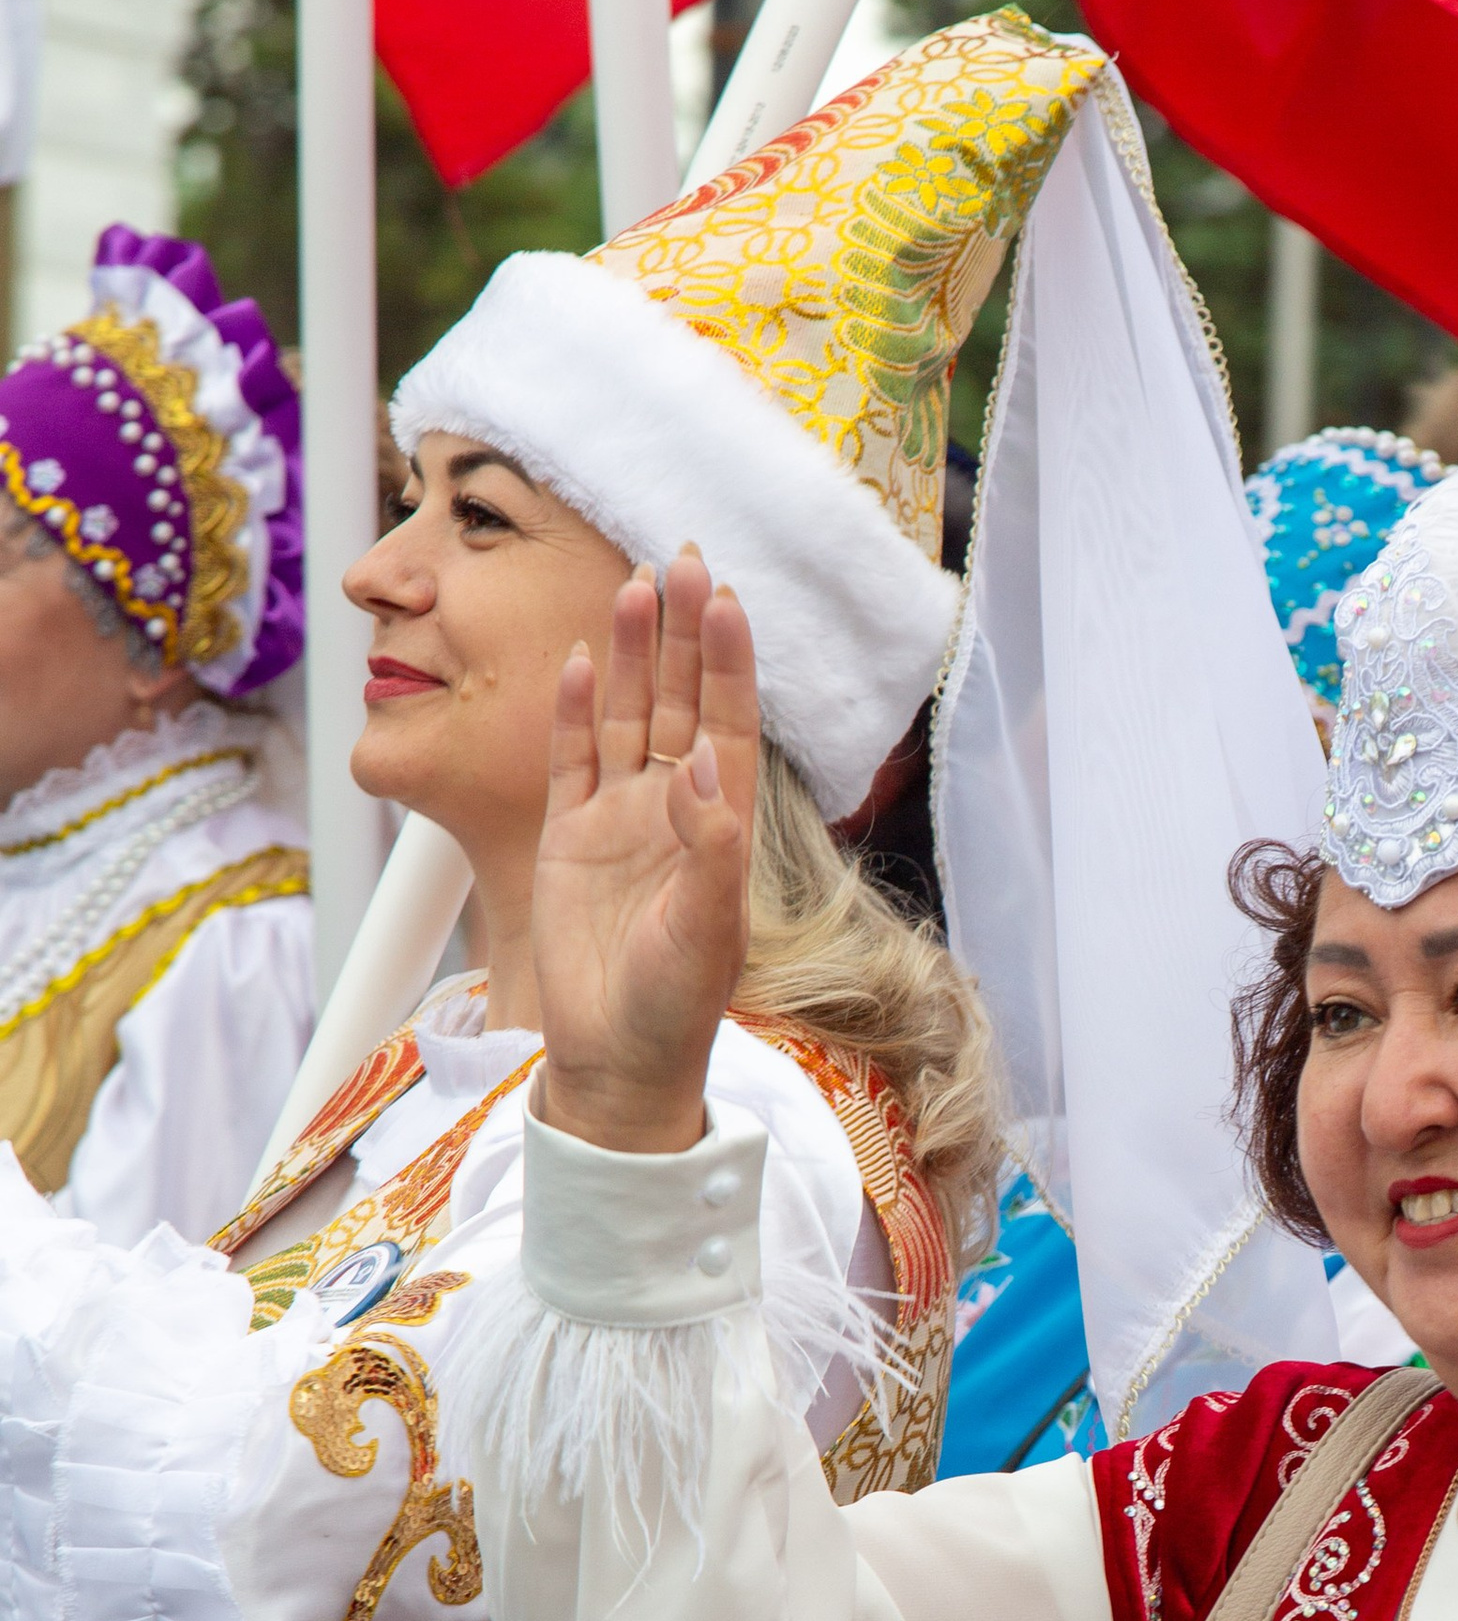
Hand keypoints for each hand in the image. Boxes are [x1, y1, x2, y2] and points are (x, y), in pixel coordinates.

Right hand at [532, 548, 759, 1154]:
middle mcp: (671, 809)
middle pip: (677, 701)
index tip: (727, 598)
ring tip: (636, 586)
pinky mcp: (567, 838)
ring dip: (631, 655)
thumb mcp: (707, 932)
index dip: (727, 661)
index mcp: (717, 825)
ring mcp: (618, 819)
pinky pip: (571, 759)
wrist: (615, 1062)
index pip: (726, 722)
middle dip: (682, 634)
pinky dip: (577, 712)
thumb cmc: (675, 1007)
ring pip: (625, 717)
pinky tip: (583, 660)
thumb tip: (702, 763)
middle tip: (683, 558)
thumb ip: (709, 847)